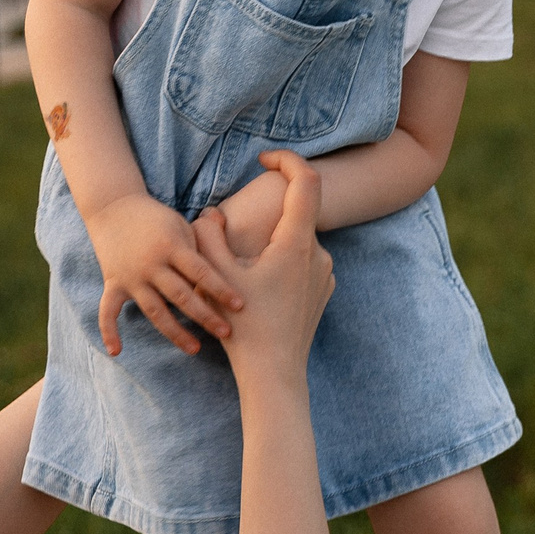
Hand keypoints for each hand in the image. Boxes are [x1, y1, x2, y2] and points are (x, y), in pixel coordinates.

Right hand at [87, 192, 245, 355]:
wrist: (113, 206)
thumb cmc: (157, 218)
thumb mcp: (181, 225)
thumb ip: (201, 248)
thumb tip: (231, 267)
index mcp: (171, 247)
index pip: (200, 272)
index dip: (221, 289)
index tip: (240, 306)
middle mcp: (151, 264)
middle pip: (181, 296)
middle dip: (205, 316)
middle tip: (226, 333)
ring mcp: (130, 276)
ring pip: (155, 310)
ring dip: (175, 332)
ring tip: (195, 349)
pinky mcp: (113, 283)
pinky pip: (108, 311)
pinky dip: (109, 331)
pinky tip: (117, 351)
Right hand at [193, 153, 332, 375]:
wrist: (274, 374)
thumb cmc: (244, 327)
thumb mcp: (216, 277)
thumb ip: (208, 236)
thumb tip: (211, 213)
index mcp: (296, 243)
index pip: (306, 181)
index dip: (287, 160)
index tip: (264, 159)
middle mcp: (318, 254)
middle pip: (297, 212)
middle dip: (267, 212)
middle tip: (236, 228)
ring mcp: (325, 273)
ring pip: (297, 240)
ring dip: (271, 241)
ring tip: (243, 266)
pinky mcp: (323, 291)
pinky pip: (302, 262)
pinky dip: (281, 260)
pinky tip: (259, 286)